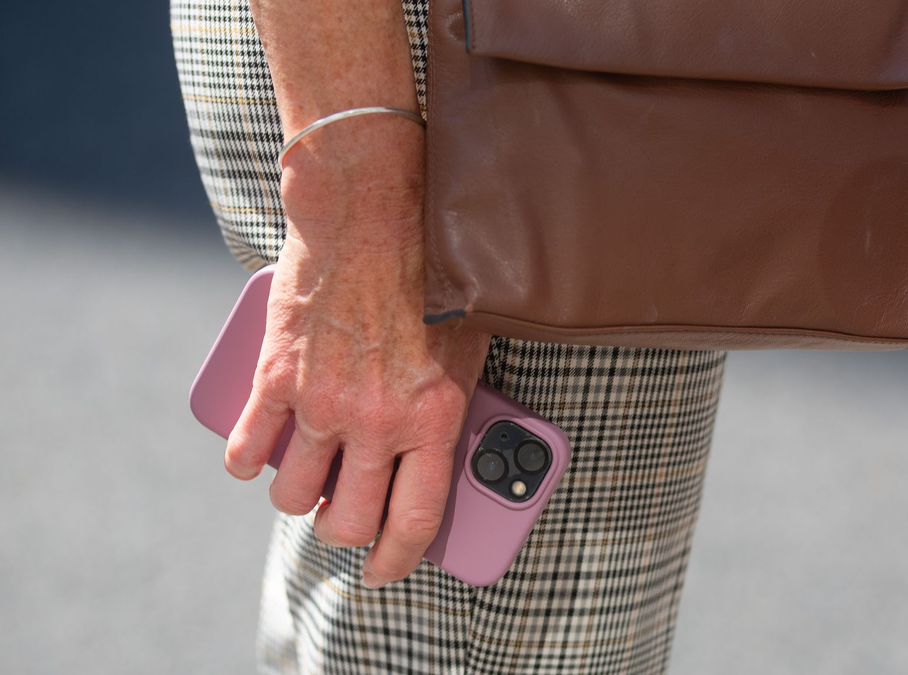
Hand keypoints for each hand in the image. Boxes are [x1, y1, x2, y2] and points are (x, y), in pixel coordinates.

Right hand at [223, 115, 491, 587]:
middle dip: (344, 529)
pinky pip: (245, 448)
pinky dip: (246, 460)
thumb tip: (440, 455)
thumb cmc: (432, 276)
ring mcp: (321, 401)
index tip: (384, 571)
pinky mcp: (275, 377)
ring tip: (308, 476)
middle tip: (344, 515)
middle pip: (347, 519)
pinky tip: (255, 453)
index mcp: (431, 417)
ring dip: (298, 495)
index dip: (396, 560)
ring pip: (292, 494)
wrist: (372, 215)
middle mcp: (376, 420)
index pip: (413, 520)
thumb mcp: (469, 348)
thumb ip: (449, 407)